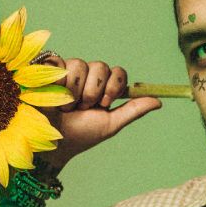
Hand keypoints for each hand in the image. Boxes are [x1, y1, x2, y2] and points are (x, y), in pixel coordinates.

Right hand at [34, 56, 161, 167]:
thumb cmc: (80, 135)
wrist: (52, 143)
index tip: (105, 103)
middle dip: (93, 91)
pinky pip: (59, 62)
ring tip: (66, 106)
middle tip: (83, 108)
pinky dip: (57, 83)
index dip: (114, 85)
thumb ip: (133, 110)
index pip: (117, 72)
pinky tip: (51, 96)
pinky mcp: (46, 70)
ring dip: (74, 91)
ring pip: (80, 64)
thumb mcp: (110, 124)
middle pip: (100, 66)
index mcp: (102, 88)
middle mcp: (86, 77)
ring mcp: (67, 72)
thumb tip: (159, 101)